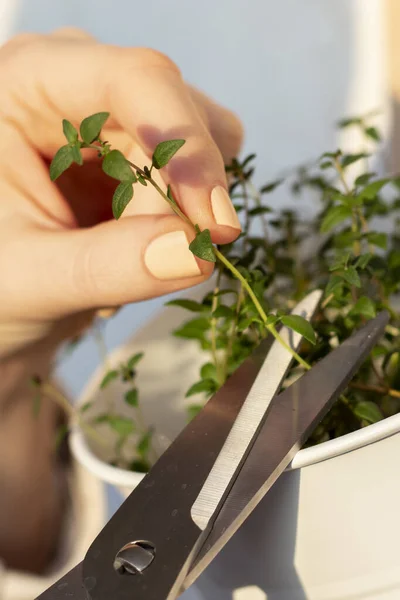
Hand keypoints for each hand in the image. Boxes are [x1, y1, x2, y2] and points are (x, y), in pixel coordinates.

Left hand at [0, 28, 242, 357]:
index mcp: (29, 83)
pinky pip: (201, 178)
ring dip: (182, 216)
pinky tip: (135, 247)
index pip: (135, 80)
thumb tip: (195, 254)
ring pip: (205, 146)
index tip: (213, 225)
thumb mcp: (28, 277)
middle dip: (179, 202)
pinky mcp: (144, 154)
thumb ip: (105, 266)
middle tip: (146, 265)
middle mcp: (82, 87)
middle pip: (181, 118)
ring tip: (119, 258)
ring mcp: (119, 119)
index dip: (185, 146)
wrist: (0, 295)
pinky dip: (185, 223)